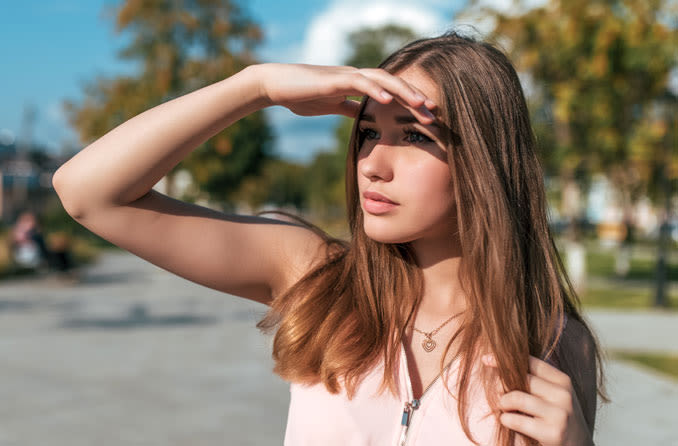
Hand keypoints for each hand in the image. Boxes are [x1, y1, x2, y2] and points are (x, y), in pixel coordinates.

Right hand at [253, 63, 436, 123]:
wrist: (276, 86)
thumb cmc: (301, 95)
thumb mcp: (331, 106)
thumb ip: (349, 108)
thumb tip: (363, 117)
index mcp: (358, 85)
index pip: (391, 92)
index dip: (410, 103)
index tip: (427, 116)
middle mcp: (357, 77)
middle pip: (393, 85)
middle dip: (415, 98)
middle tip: (435, 113)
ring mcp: (346, 76)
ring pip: (382, 80)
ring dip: (403, 92)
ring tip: (421, 104)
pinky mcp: (334, 80)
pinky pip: (359, 82)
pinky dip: (374, 90)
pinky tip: (387, 99)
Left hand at [482, 354, 592, 445]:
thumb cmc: (560, 418)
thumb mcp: (554, 394)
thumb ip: (536, 379)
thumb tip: (500, 363)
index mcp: (563, 381)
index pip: (530, 362)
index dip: (505, 359)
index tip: (486, 359)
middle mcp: (563, 395)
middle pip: (521, 378)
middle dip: (502, 384)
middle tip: (497, 393)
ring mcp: (560, 414)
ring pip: (517, 397)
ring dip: (503, 403)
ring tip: (503, 408)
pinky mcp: (553, 433)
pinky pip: (516, 419)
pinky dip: (506, 419)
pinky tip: (508, 421)